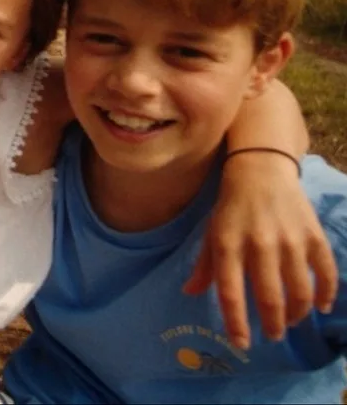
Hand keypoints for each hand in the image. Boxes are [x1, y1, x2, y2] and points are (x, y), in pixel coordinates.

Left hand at [185, 151, 335, 348]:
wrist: (260, 171)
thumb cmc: (231, 208)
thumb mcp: (211, 233)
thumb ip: (204, 266)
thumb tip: (190, 294)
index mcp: (228, 245)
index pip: (231, 293)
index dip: (236, 323)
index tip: (243, 344)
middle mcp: (259, 244)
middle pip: (270, 297)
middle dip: (273, 324)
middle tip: (273, 335)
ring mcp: (289, 240)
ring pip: (300, 290)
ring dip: (297, 313)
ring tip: (291, 321)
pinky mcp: (313, 234)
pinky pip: (326, 271)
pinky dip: (326, 293)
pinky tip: (321, 306)